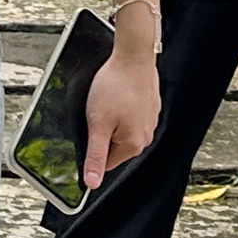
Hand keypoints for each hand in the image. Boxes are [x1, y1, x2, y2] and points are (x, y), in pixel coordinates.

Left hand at [81, 41, 161, 190]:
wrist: (134, 55)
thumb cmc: (116, 85)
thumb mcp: (97, 123)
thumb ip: (95, 155)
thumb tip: (92, 183)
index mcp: (133, 145)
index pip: (106, 162)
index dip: (92, 147)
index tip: (88, 130)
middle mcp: (145, 136)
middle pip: (114, 145)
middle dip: (102, 130)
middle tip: (98, 111)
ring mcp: (149, 120)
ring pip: (121, 128)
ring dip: (112, 118)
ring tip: (109, 99)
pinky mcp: (149, 106)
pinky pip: (130, 114)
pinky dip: (122, 106)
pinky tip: (117, 93)